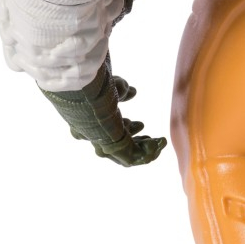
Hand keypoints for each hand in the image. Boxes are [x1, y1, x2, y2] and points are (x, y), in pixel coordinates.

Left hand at [40, 63, 166, 166]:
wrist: (85, 96)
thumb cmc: (92, 86)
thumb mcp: (110, 85)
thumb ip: (121, 90)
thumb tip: (133, 92)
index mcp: (87, 120)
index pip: (106, 131)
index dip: (127, 128)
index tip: (141, 124)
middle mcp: (93, 135)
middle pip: (115, 145)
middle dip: (134, 140)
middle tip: (148, 135)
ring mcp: (102, 144)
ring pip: (124, 154)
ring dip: (143, 149)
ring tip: (157, 142)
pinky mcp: (113, 150)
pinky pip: (133, 158)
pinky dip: (148, 153)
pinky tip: (159, 143)